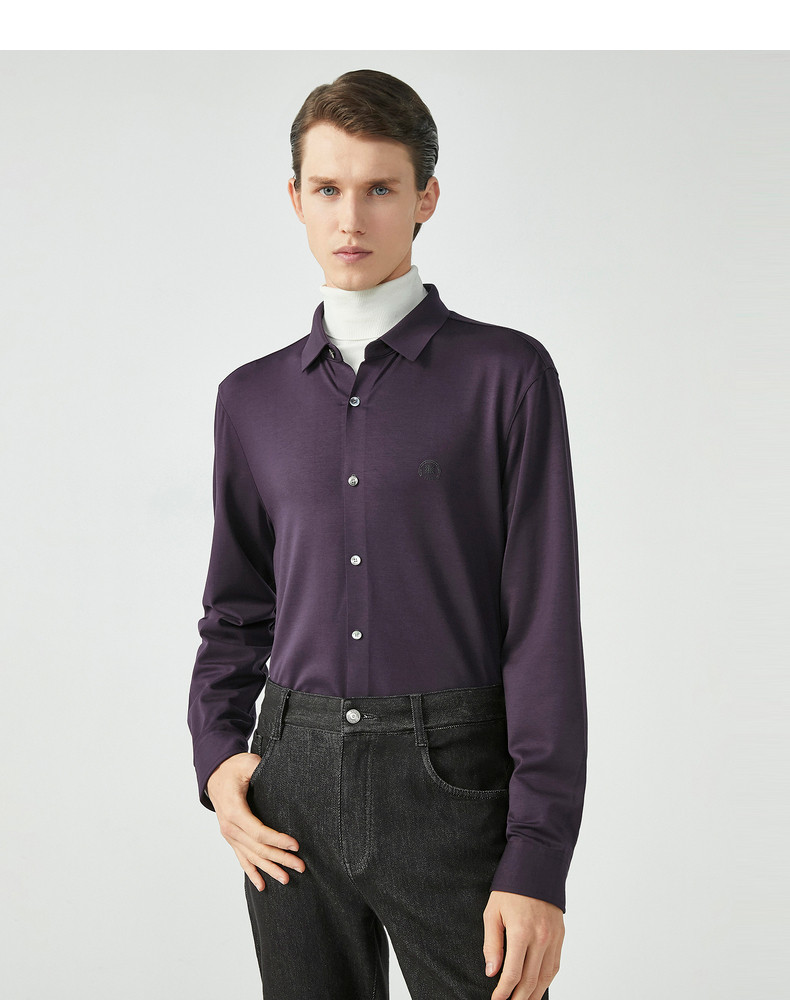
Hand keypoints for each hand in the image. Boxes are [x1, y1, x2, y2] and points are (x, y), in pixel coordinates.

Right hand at [206, 752, 305, 890]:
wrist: (214, 773)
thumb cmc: (234, 767)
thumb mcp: (247, 763)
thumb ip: (259, 768)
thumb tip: (281, 772)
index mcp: (235, 811)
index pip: (259, 832)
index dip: (278, 840)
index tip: (296, 845)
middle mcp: (230, 827)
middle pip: (258, 849)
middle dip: (280, 859)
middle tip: (300, 867)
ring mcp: (229, 834)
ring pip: (251, 857)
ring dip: (269, 869)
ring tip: (286, 880)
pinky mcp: (231, 837)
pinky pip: (241, 858)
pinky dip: (251, 872)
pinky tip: (262, 885)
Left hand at [483, 891, 563, 999]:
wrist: (536, 866)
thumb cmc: (511, 888)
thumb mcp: (493, 913)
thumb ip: (492, 944)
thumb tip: (492, 972)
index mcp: (521, 931)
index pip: (513, 973)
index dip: (503, 991)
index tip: (496, 999)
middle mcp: (541, 938)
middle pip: (531, 981)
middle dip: (518, 998)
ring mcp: (553, 938)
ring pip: (545, 977)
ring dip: (534, 995)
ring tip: (522, 1002)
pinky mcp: (560, 936)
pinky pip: (555, 966)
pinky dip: (546, 980)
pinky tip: (537, 987)